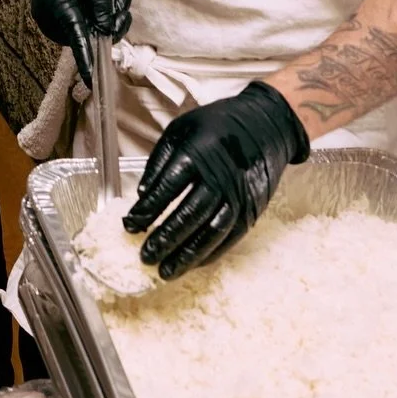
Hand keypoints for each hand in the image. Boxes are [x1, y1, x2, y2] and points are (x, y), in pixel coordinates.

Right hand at [28, 0, 129, 85]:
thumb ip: (101, 3)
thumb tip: (107, 31)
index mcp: (56, 2)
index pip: (75, 35)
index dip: (86, 57)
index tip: (92, 78)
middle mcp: (48, 17)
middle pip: (84, 37)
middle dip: (109, 24)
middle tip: (123, 0)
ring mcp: (49, 21)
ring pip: (84, 35)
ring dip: (105, 21)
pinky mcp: (55, 22)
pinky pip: (79, 29)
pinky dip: (95, 20)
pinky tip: (108, 1)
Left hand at [123, 82, 309, 278]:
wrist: (266, 126)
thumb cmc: (217, 126)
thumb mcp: (180, 130)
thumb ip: (159, 162)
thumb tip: (142, 194)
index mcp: (197, 154)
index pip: (168, 188)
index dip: (147, 210)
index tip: (130, 225)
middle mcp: (220, 178)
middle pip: (189, 215)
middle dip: (165, 239)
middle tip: (145, 256)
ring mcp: (239, 197)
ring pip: (211, 233)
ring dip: (187, 255)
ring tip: (166, 271)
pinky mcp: (252, 210)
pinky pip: (229, 238)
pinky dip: (210, 254)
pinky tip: (192, 263)